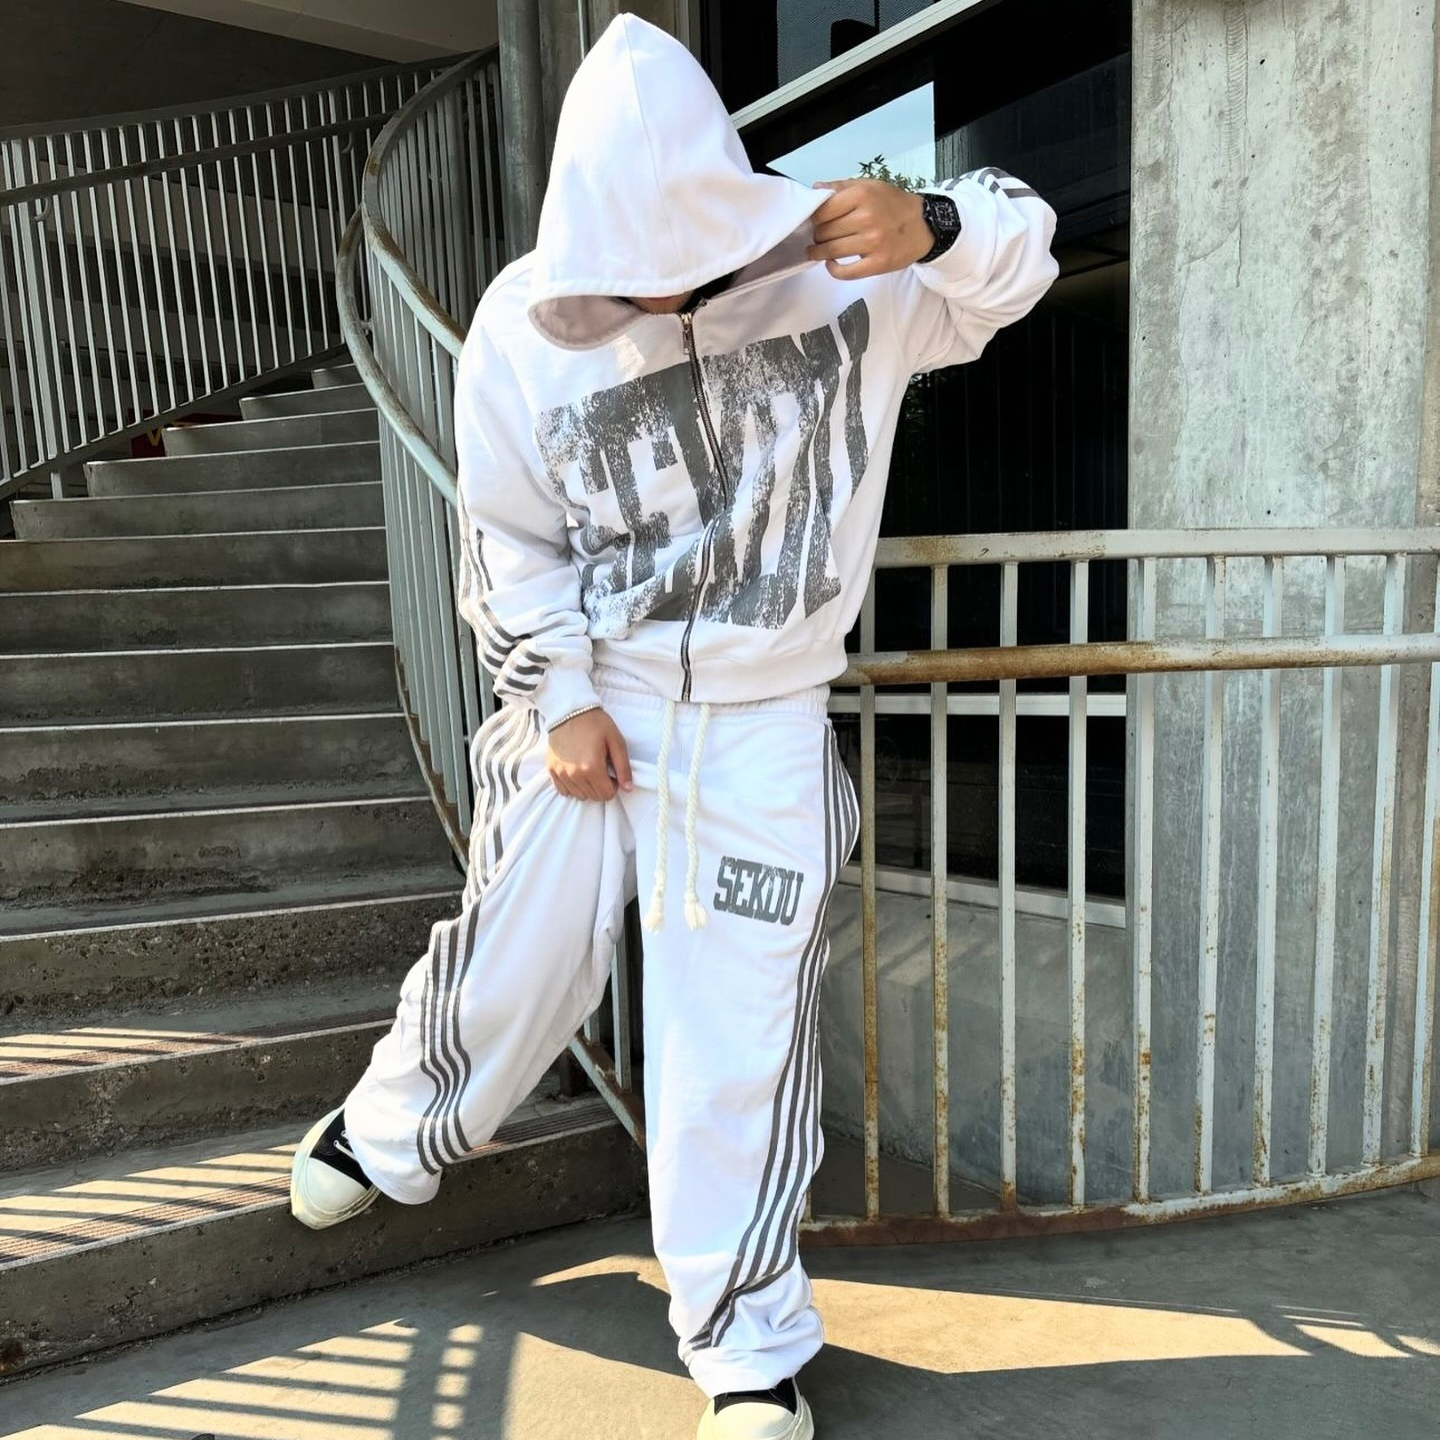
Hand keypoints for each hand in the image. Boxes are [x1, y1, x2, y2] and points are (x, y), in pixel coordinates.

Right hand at [546, 708, 632, 800]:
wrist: (569, 711)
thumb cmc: (595, 724)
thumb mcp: (616, 741)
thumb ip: (623, 767)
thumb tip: (628, 788)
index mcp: (592, 768)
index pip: (607, 795)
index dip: (614, 786)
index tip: (612, 774)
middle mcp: (575, 774)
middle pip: (594, 796)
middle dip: (602, 787)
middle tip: (602, 770)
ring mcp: (561, 773)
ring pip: (579, 795)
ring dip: (587, 787)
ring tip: (589, 769)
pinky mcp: (552, 770)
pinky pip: (564, 791)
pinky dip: (573, 786)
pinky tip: (577, 772)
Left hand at [806, 179, 932, 279]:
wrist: (925, 225)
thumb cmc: (894, 205)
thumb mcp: (870, 186)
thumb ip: (842, 187)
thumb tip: (816, 188)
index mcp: (862, 195)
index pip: (823, 211)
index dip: (814, 218)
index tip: (815, 221)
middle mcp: (867, 218)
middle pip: (825, 232)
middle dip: (818, 235)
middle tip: (819, 236)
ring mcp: (873, 242)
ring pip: (832, 251)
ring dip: (819, 253)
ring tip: (817, 251)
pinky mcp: (878, 263)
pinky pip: (846, 272)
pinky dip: (833, 270)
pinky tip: (831, 264)